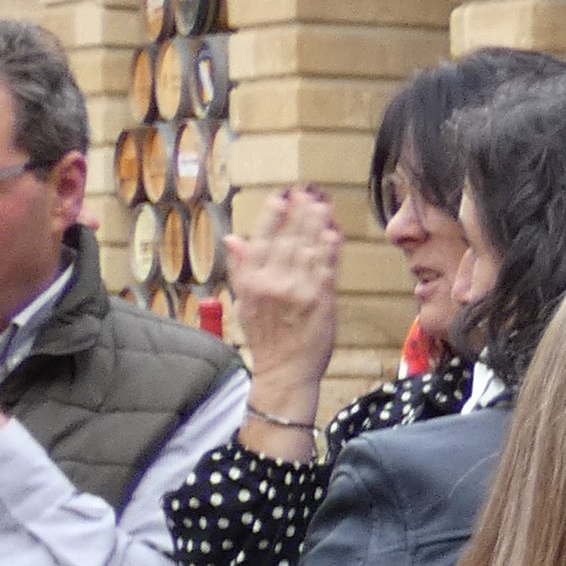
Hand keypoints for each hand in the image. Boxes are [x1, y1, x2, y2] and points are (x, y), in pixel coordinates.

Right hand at [225, 189, 344, 430]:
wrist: (285, 371)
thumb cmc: (265, 337)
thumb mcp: (243, 302)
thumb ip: (241, 268)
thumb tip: (232, 238)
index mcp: (251, 282)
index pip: (261, 241)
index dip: (272, 217)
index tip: (282, 197)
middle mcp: (272, 284)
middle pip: (288, 240)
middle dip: (299, 215)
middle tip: (309, 194)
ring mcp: (298, 292)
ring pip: (308, 251)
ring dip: (317, 226)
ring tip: (323, 207)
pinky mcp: (320, 302)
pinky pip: (326, 270)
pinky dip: (330, 251)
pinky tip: (334, 235)